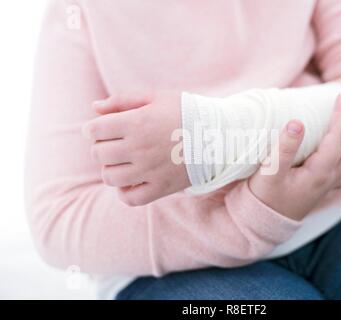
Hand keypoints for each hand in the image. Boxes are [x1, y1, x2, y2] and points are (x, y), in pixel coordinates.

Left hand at [82, 91, 189, 205]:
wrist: (219, 135)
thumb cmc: (186, 112)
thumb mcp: (157, 97)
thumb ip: (123, 100)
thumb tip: (94, 108)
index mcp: (137, 122)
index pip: (94, 130)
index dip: (93, 128)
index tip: (102, 128)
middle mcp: (140, 148)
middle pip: (98, 153)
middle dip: (101, 146)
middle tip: (115, 143)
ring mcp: (150, 171)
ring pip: (110, 177)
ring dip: (111, 168)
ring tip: (124, 161)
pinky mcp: (161, 187)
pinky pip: (130, 198)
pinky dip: (124, 192)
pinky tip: (131, 180)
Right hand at [249, 94, 340, 220]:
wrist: (264, 221)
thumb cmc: (265, 196)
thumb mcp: (270, 172)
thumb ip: (284, 147)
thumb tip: (297, 122)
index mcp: (319, 171)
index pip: (337, 138)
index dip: (340, 115)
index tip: (340, 96)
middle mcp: (329, 178)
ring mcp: (328, 186)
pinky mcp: (323, 190)